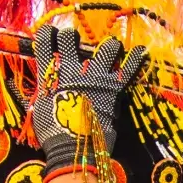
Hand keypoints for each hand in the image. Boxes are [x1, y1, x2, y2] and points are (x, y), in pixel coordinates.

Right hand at [29, 27, 148, 176]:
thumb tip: (47, 86)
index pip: (45, 42)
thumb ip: (45, 92)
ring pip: (105, 47)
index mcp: (50, 75)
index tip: (53, 33)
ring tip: (111, 47)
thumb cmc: (53, 134)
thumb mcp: (40, 109)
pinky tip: (142, 51)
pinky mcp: (114, 88)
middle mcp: (72, 69)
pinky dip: (137, 58)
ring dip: (109, 45)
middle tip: (77, 41)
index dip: (48, 33)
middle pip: (70, 38)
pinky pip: (129, 68)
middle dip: (72, 36)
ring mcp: (95, 77)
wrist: (73, 149)